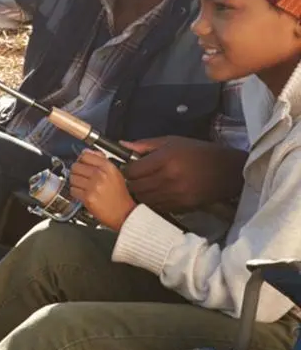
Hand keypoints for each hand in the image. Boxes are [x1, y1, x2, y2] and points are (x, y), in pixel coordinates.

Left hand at [69, 149, 136, 230]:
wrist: (123, 213)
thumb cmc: (119, 194)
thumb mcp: (115, 173)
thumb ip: (101, 160)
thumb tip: (87, 152)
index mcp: (108, 167)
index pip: (85, 155)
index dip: (81, 160)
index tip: (81, 164)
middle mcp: (100, 175)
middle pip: (76, 166)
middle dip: (76, 172)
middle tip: (81, 177)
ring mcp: (93, 186)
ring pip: (72, 178)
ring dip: (75, 182)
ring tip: (83, 186)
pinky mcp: (88, 197)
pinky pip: (73, 190)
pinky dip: (76, 192)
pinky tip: (83, 193)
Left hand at [121, 136, 245, 212]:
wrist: (228, 171)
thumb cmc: (199, 152)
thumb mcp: (172, 141)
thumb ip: (145, 145)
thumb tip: (122, 145)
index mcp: (166, 159)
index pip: (133, 170)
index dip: (125, 169)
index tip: (127, 167)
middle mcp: (169, 178)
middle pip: (135, 187)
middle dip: (130, 183)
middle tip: (131, 178)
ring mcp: (175, 195)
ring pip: (144, 199)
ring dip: (139, 194)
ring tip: (142, 186)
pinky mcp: (182, 207)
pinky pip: (157, 207)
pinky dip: (152, 202)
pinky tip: (155, 194)